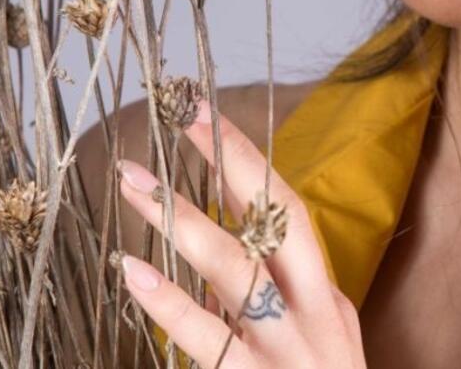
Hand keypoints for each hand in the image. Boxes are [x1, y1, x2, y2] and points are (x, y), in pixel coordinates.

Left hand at [116, 104, 366, 367]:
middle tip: (179, 122)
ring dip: (183, 223)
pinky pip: (210, 341)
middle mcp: (315, 316)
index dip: (249, 160)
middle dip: (229, 167)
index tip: (207, 116)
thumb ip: (279, 299)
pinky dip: (169, 304)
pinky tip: (134, 273)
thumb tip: (217, 255)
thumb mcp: (318, 342)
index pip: (290, 210)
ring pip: (237, 274)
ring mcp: (287, 353)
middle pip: (273, 224)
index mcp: (326, 297)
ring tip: (137, 185)